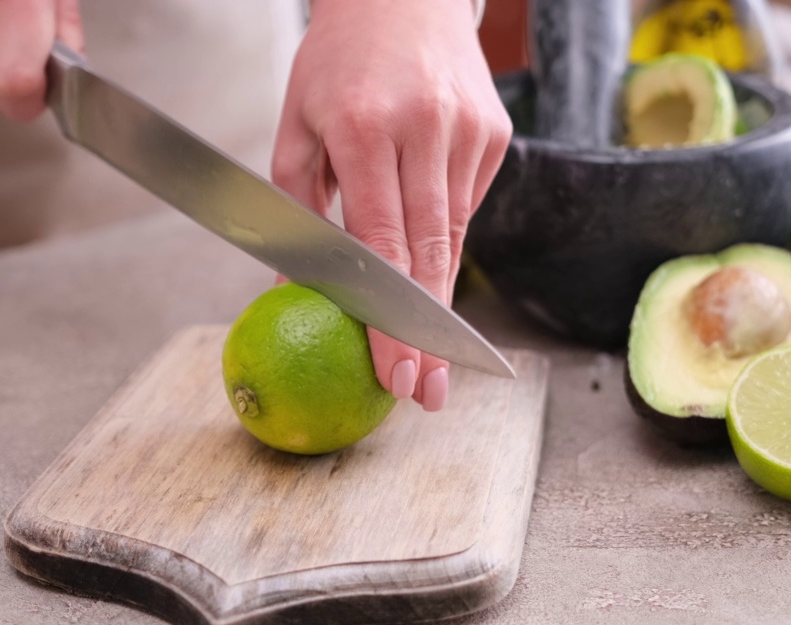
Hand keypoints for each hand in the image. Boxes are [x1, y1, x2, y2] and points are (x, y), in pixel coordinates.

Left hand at [272, 0, 511, 411]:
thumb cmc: (338, 63)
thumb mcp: (296, 126)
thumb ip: (295, 211)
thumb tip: (294, 292)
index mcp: (368, 127)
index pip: (384, 244)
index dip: (389, 317)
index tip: (393, 370)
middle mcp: (428, 129)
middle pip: (433, 254)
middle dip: (428, 335)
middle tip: (425, 394)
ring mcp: (471, 132)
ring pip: (455, 236)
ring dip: (439, 299)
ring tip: (432, 354)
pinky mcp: (496, 135)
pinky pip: (466, 205)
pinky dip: (442, 233)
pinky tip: (422, 235)